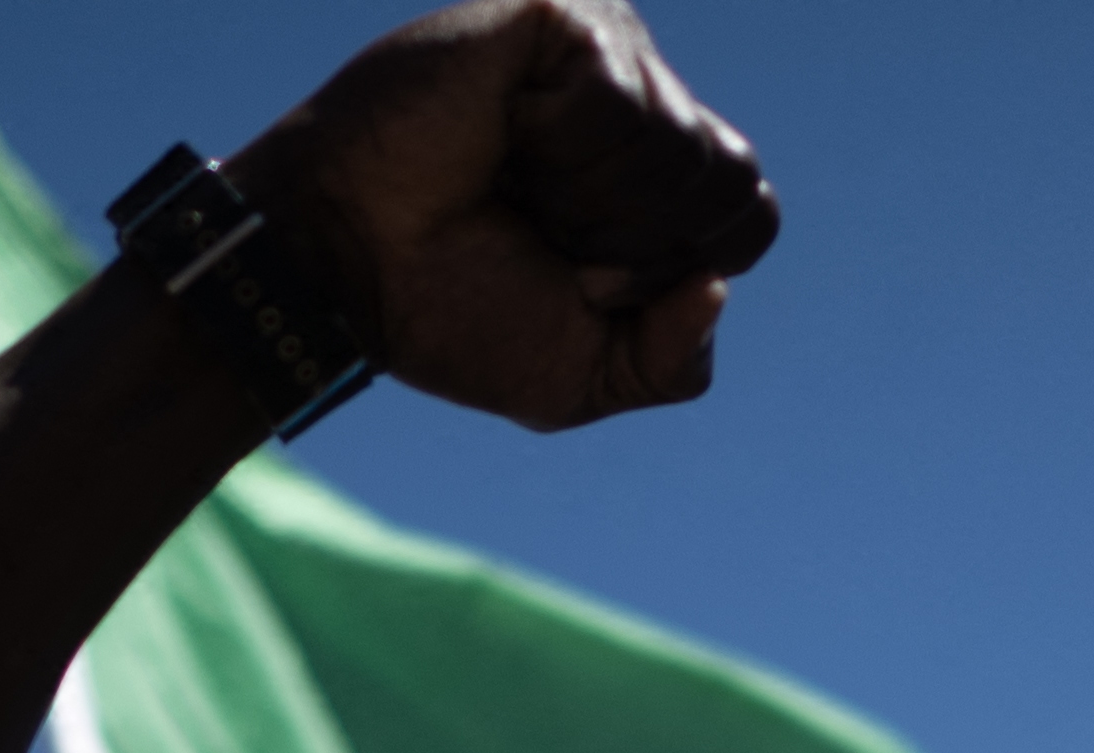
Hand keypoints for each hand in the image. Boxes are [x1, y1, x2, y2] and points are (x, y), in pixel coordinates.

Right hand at [236, 0, 776, 434]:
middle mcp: (646, 104)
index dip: (668, 275)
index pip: (750, 223)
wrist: (343, 268)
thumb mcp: (582, 375)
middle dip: (636, 242)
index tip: (577, 279)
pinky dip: (559, 149)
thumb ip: (673, 360)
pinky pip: (619, 102)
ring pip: (681, 145)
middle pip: (733, 184)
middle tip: (538, 229)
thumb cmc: (449, 310)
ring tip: (511, 179)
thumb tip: (718, 286)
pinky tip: (502, 132)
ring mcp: (608, 51)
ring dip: (589, 199)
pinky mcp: (563, 16)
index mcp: (661, 181)